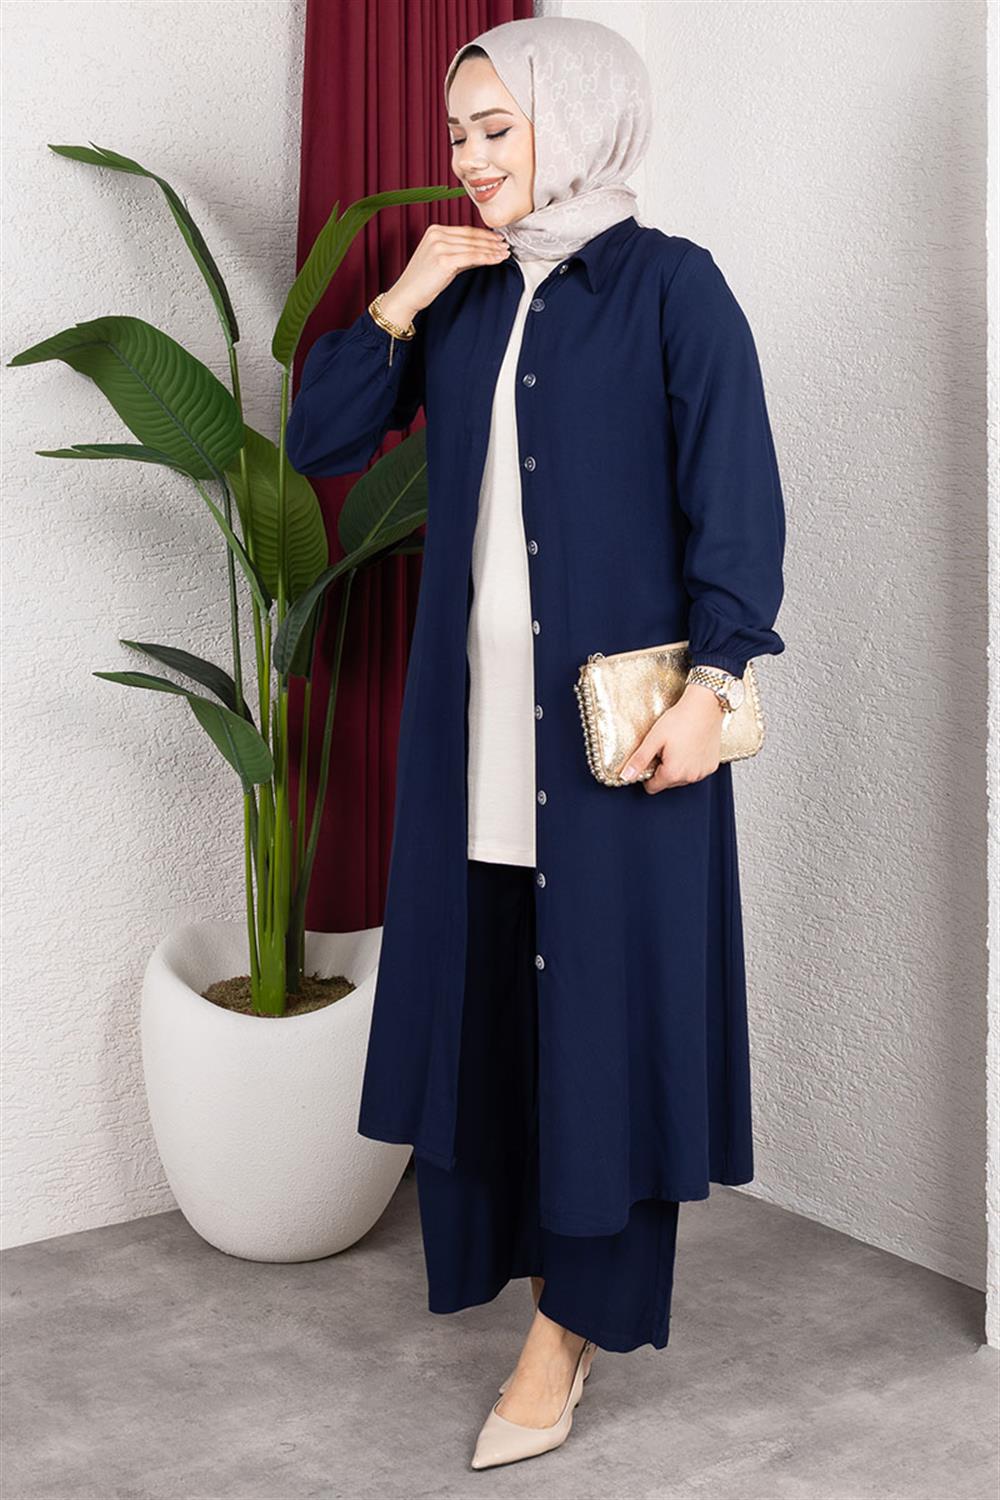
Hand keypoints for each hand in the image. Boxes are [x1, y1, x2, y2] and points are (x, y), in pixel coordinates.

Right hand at [377, 224, 510, 326]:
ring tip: (504, 253)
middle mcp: (437, 235)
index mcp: (435, 230)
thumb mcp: (442, 261)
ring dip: (492, 250)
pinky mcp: (444, 260)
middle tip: (506, 245)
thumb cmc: (422, 282)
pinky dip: (487, 258)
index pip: (466, 231)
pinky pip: (472, 257)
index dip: (484, 235)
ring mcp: (440, 246)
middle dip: (491, 242)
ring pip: (473, 247)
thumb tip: (481, 252)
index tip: (497, 239)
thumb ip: (460, 254)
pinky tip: (496, 260)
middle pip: (471, 237)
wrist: (407, 295)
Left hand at [617, 684, 724, 793]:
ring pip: (682, 778)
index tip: (652, 757)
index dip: (648, 773)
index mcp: (673, 773)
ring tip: (679, 745)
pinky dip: (692, 763)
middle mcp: (689, 777)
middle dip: (663, 768)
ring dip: (678, 767)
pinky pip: (696, 771)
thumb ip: (639, 760)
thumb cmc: (680, 719)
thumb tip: (626, 776)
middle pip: (667, 782)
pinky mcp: (712, 766)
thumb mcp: (653, 738)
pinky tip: (691, 747)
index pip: (652, 787)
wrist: (705, 706)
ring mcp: (702, 773)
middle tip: (665, 748)